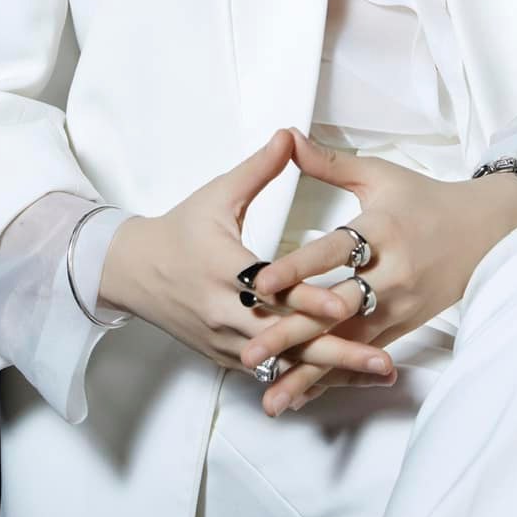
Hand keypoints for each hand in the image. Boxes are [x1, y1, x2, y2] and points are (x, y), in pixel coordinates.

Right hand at [96, 129, 417, 388]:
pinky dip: (309, 379)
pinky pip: (272, 373)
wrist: (132, 272)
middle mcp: (224, 313)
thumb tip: (290, 135)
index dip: (307, 298)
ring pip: (284, 363)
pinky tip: (348, 382)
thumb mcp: (217, 195)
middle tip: (384, 363)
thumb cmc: (179, 230)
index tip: (343, 304)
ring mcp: (225, 341)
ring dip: (332, 372)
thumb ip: (258, 169)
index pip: (270, 289)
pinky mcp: (226, 357)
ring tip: (380, 374)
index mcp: (222, 270)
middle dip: (336, 352)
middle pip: (286, 339)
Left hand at [239, 128, 516, 413]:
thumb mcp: (381, 175)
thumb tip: (287, 138)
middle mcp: (392, 275)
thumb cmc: (426, 200)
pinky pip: (362, 356)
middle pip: (336, 308)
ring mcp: (400, 308)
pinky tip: (300, 395)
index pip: (334, 251)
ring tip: (270, 397)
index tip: (261, 282)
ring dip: (307, 370)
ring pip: (347, 343)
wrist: (486, 232)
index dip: (298, 266)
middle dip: (292, 333)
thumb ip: (330, 164)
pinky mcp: (402, 329)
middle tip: (250, 352)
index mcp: (383, 231)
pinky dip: (332, 376)